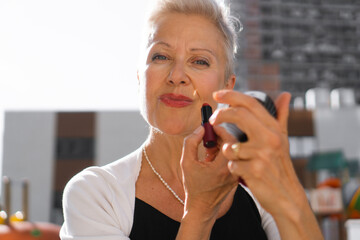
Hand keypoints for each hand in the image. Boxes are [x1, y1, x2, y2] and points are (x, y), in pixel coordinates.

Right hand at [180, 126, 237, 219]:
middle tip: (208, 137)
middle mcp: (233, 171)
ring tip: (207, 151)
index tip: (211, 127)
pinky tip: (212, 159)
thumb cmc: (193, 186)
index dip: (220, 130)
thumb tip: (201, 128)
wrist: (201, 208)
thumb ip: (191, 142)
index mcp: (222, 168)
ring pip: (233, 151)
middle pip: (233, 144)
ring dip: (221, 146)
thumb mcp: (186, 162)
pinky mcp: (237, 176)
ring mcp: (237, 174)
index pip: (230, 140)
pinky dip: (222, 154)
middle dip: (220, 137)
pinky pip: (233, 159)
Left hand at [209, 90, 322, 238]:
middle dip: (221, 116)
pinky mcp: (254, 171)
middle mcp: (270, 138)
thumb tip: (285, 94)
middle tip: (212, 120)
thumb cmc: (280, 164)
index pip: (251, 104)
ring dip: (228, 153)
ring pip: (230, 145)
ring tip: (237, 159)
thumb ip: (281, 116)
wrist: (287, 196)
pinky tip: (242, 172)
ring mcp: (262, 155)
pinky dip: (233, 168)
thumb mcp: (282, 139)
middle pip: (240, 116)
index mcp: (274, 128)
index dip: (232, 96)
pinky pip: (231, 164)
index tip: (217, 94)